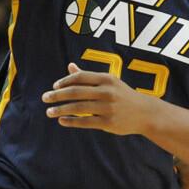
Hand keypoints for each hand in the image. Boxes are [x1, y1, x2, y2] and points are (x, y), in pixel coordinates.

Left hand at [43, 63, 158, 135]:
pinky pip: (85, 122)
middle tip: (44, 98)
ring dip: (61, 109)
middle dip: (57, 95)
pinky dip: (71, 121)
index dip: (65, 81)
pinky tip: (62, 120)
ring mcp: (108, 107)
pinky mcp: (109, 122)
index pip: (80, 77)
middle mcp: (107, 92)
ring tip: (49, 111)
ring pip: (78, 108)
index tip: (54, 87)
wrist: (144, 113)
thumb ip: (88, 76)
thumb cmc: (122, 95)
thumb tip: (70, 66)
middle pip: (76, 92)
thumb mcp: (109, 82)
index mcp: (107, 79)